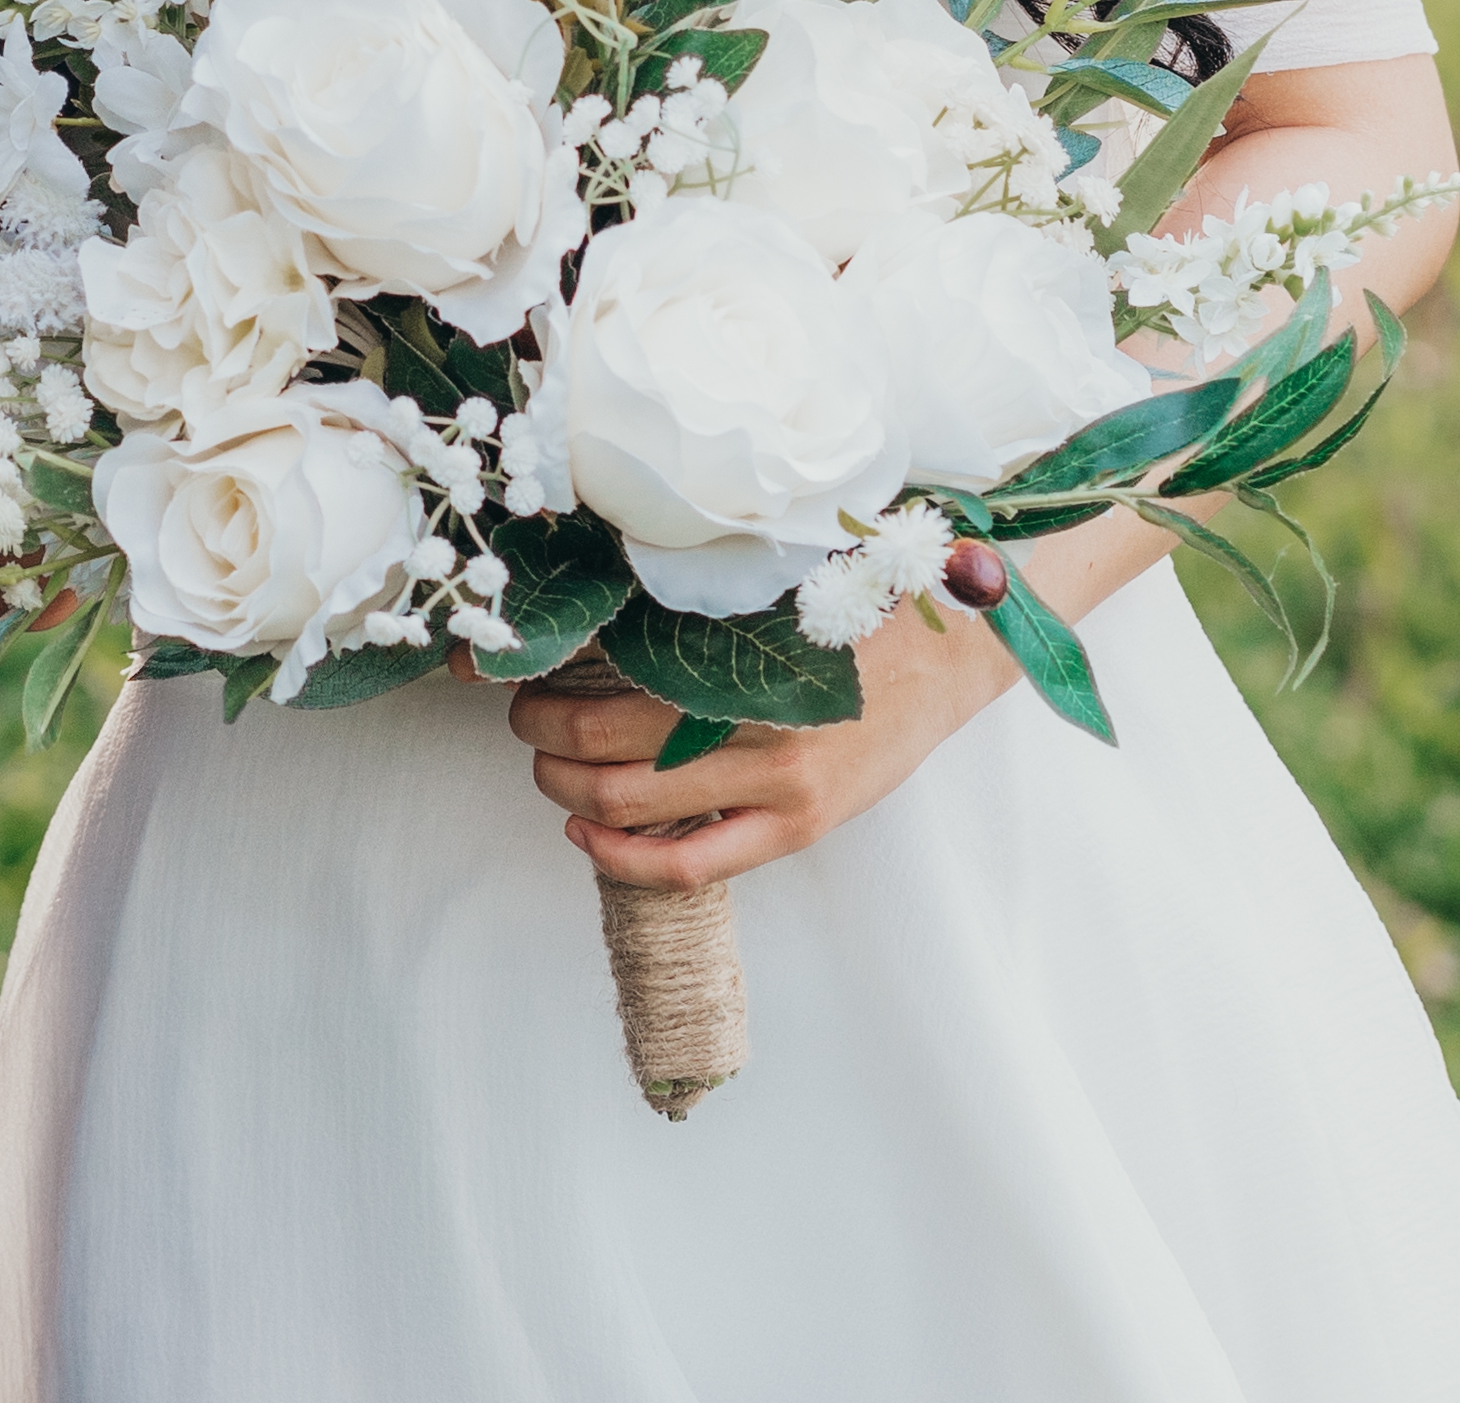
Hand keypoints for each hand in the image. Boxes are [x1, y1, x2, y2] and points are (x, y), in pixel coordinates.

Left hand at [512, 603, 1017, 888]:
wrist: (948, 655)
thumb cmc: (852, 611)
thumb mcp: (767, 592)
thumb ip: (691, 610)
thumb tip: (590, 607)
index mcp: (742, 661)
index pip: (604, 683)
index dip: (538, 685)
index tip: (511, 671)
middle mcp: (754, 729)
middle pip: (602, 752)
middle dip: (541, 740)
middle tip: (523, 717)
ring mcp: (777, 789)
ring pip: (632, 809)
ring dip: (567, 792)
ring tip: (549, 768)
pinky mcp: (796, 829)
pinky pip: (690, 866)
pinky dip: (621, 857)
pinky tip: (588, 835)